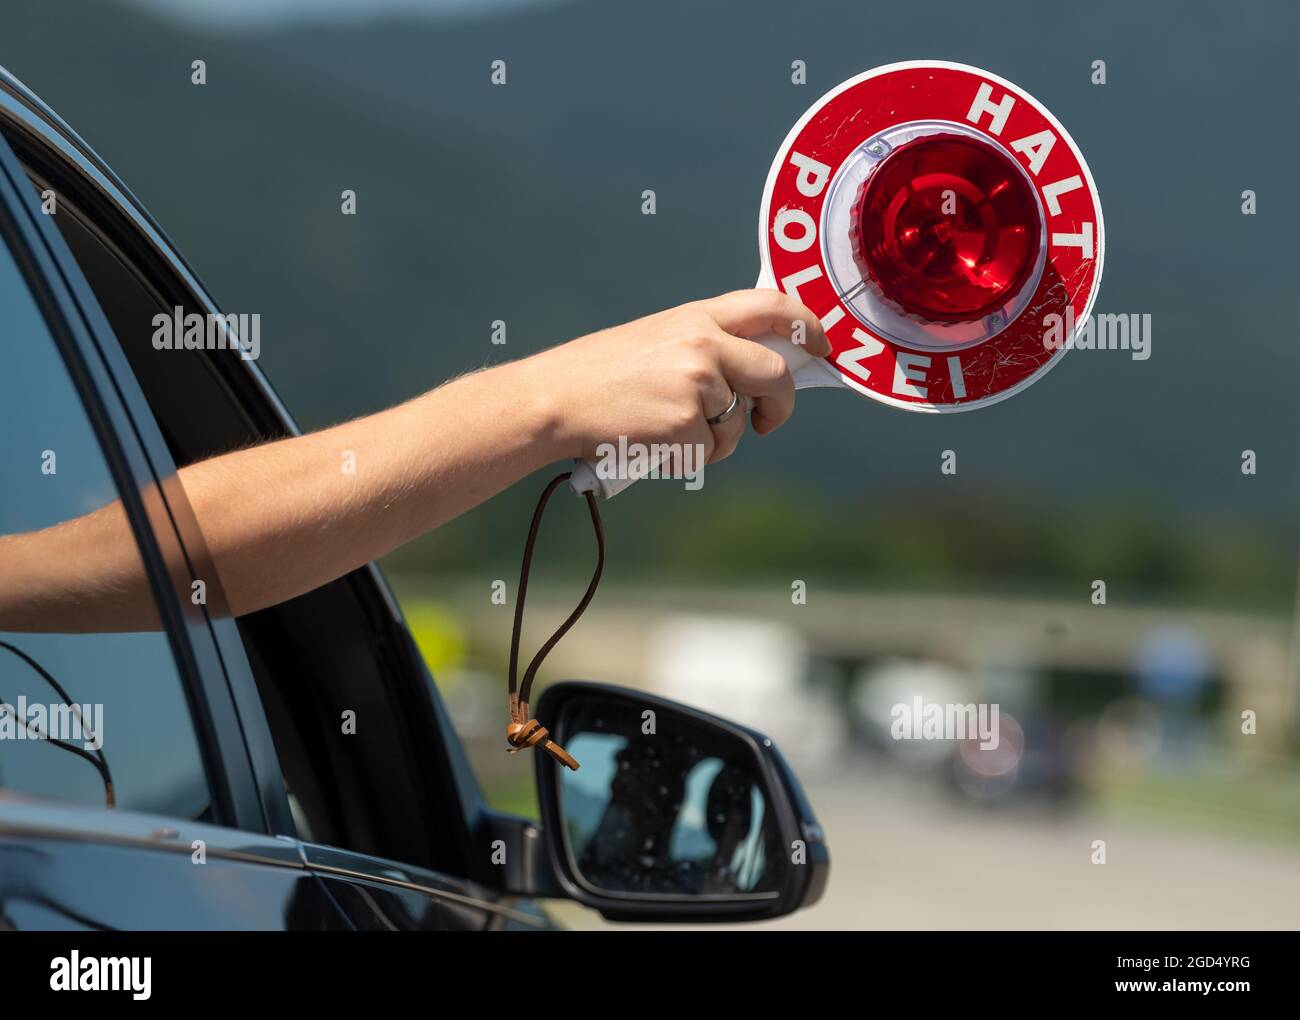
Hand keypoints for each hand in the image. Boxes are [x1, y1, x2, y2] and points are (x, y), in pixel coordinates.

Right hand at [528, 290, 829, 463]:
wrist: (555, 400)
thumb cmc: (599, 376)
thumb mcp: (656, 339)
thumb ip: (705, 346)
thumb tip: (754, 373)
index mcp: (696, 317)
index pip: (771, 306)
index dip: (807, 324)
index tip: (821, 345)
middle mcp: (704, 343)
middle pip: (775, 375)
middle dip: (780, 405)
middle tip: (769, 421)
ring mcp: (699, 384)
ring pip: (738, 423)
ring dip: (714, 438)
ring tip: (666, 430)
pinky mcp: (688, 424)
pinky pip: (711, 451)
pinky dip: (687, 456)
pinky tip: (652, 443)